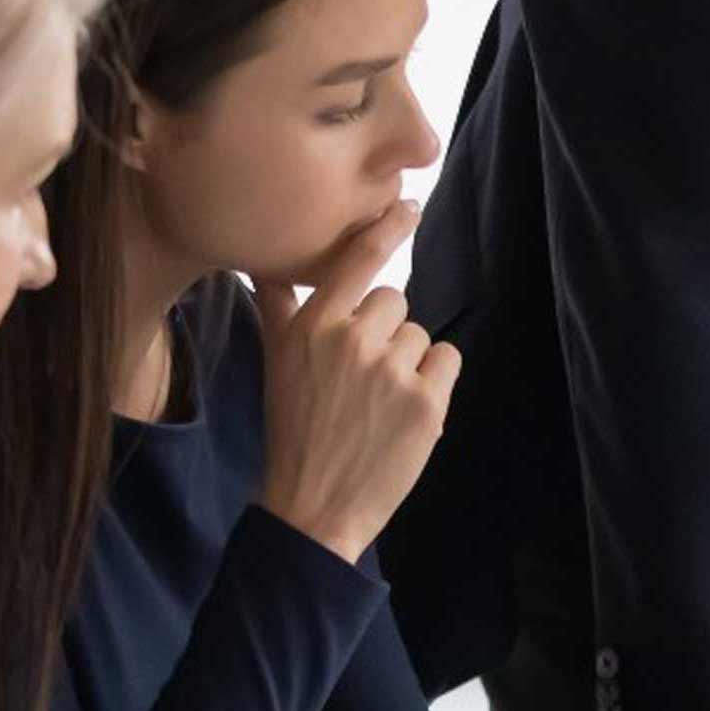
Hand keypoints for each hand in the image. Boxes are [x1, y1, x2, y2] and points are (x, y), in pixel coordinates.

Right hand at [253, 200, 457, 561]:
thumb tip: (262, 258)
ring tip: (375, 403)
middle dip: (383, 333)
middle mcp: (351, 340)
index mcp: (311, 327)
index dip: (386, 228)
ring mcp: (392, 370)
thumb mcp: (276, 362)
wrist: (314, 506)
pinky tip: (403, 411)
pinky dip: (434, 382)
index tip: (408, 204)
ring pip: (420, 334)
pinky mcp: (427, 402)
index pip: (357, 260)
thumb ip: (278, 305)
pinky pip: (447, 360)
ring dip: (407, 362)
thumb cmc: (294, 429)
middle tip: (357, 380)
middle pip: (394, 300)